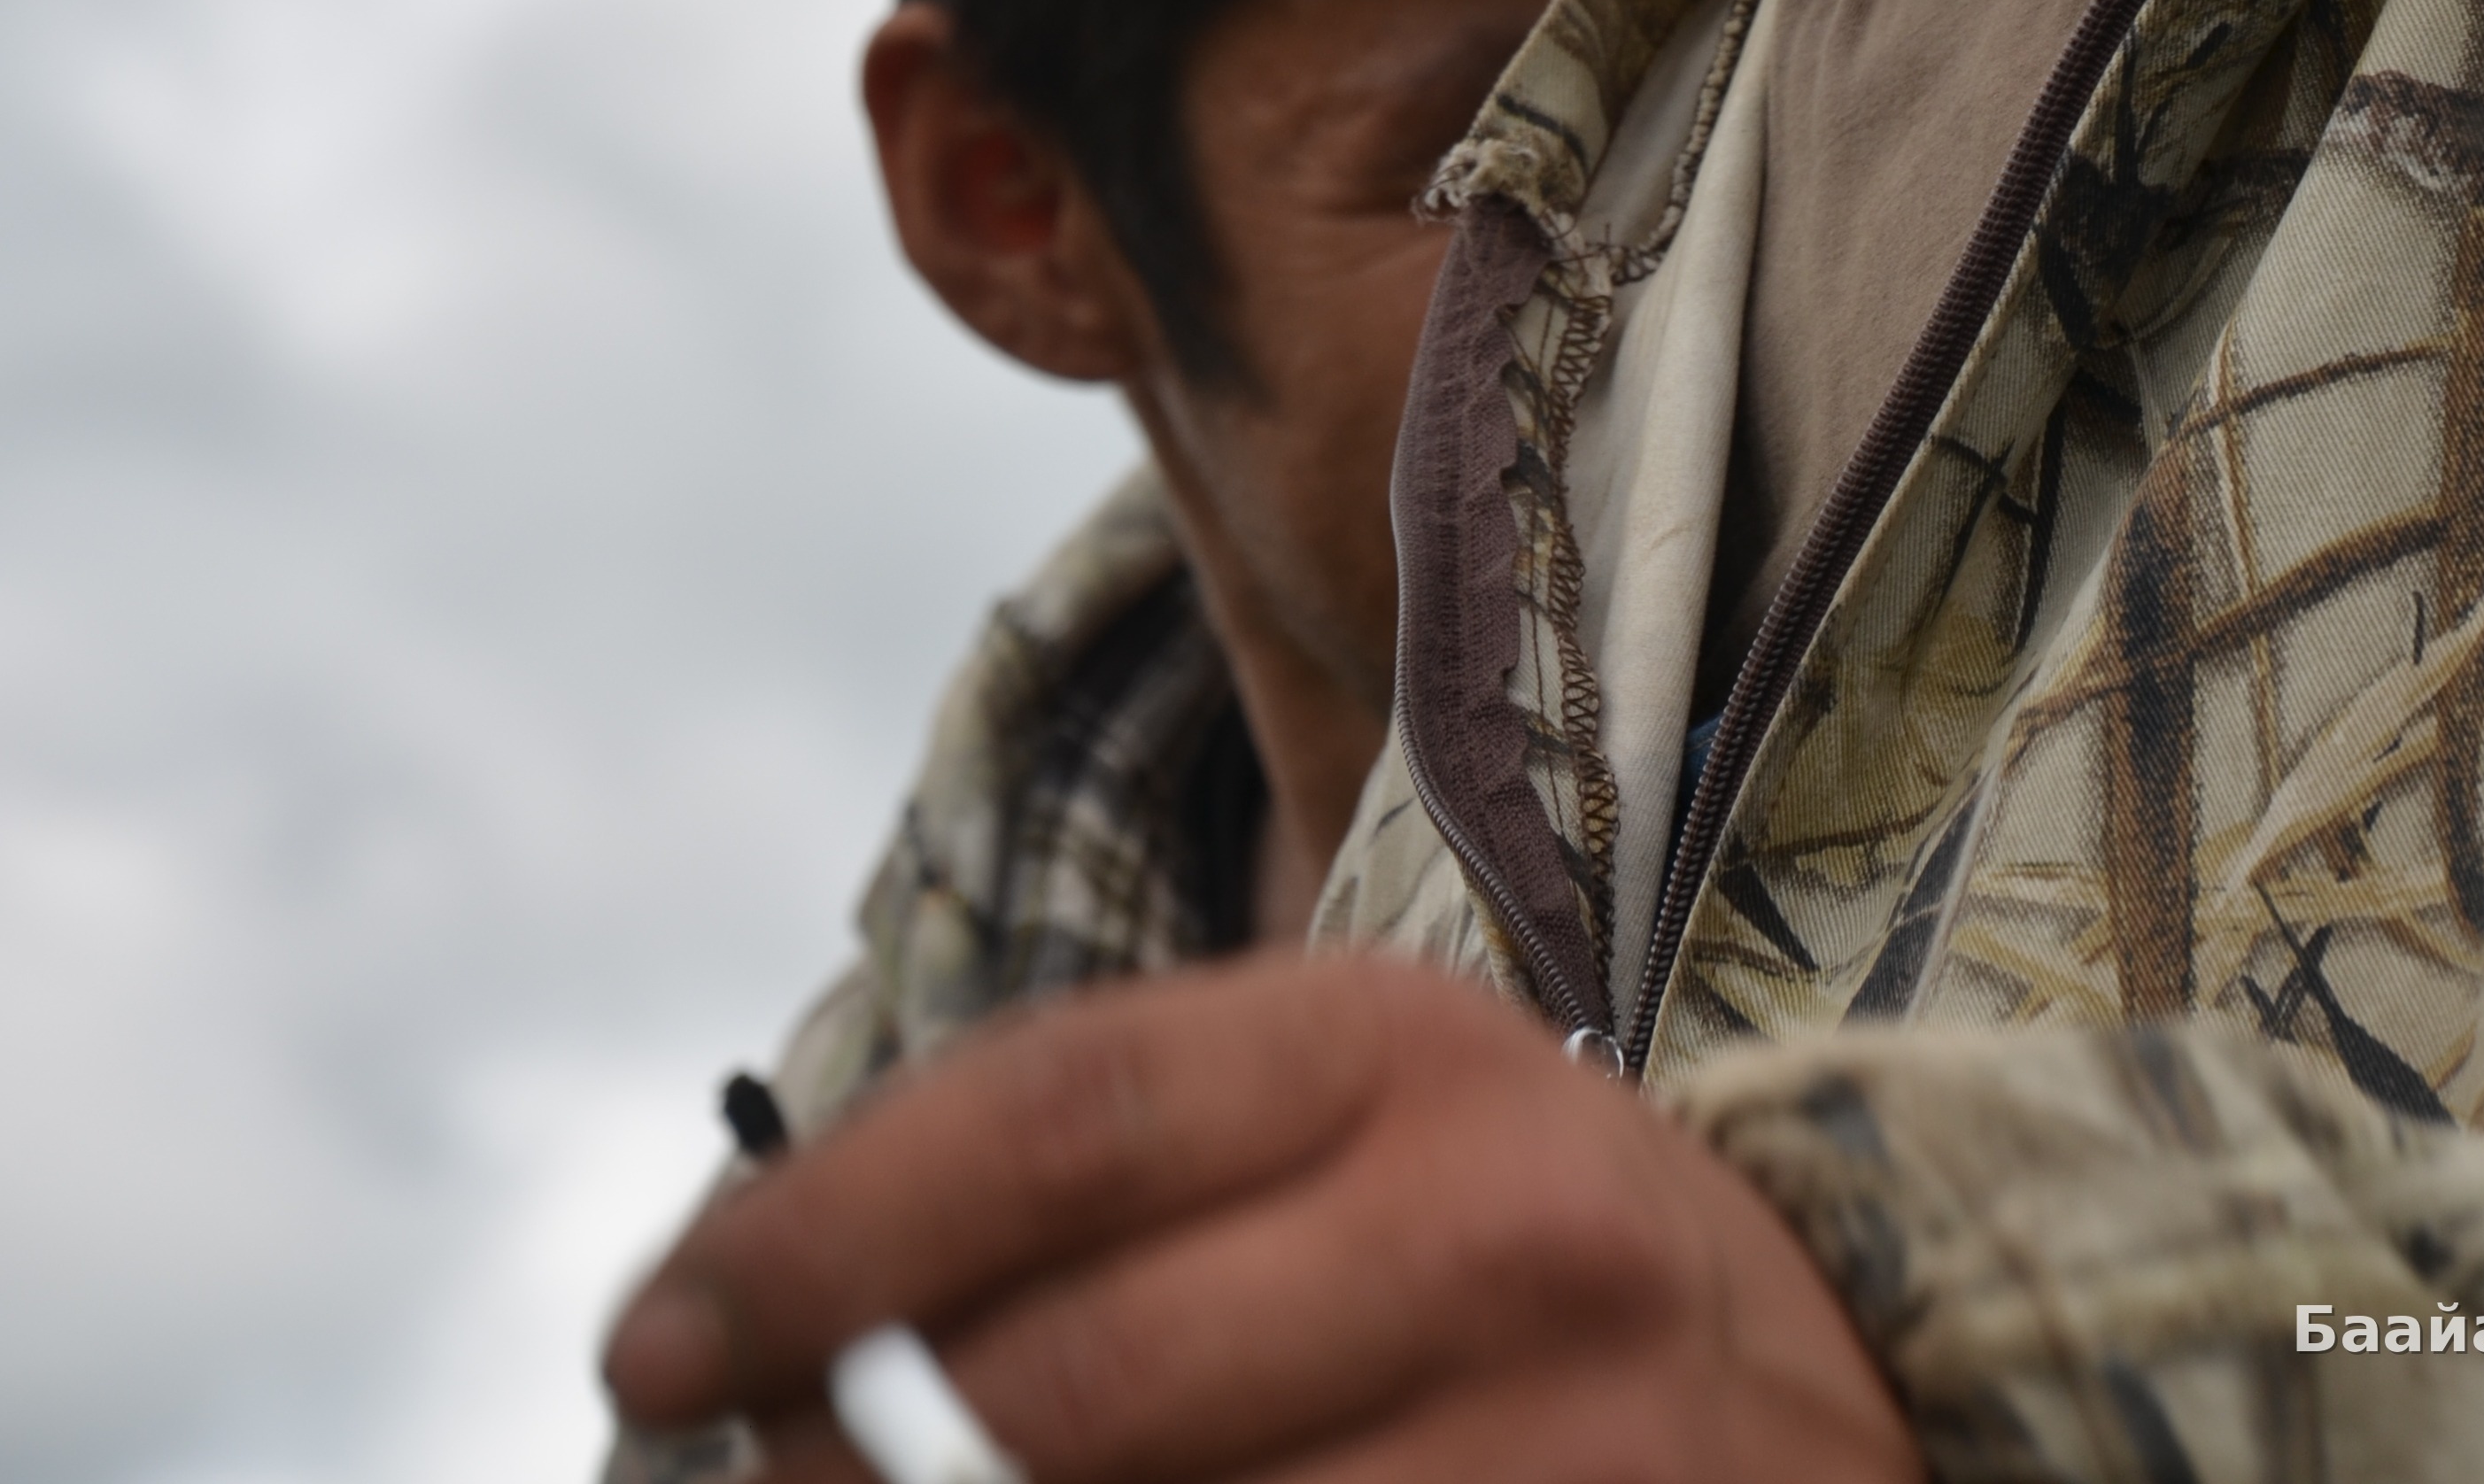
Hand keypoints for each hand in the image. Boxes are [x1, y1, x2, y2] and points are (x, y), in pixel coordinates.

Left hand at [604, 948, 1920, 1481]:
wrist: (1839, 1383)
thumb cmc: (1479, 1256)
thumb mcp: (1316, 1136)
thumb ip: (1069, 1204)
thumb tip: (761, 1367)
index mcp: (1389, 1044)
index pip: (1040, 1121)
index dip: (811, 1248)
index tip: (644, 1352)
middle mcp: (1490, 1223)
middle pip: (1070, 1389)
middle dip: (863, 1466)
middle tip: (768, 1482)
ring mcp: (1562, 1450)